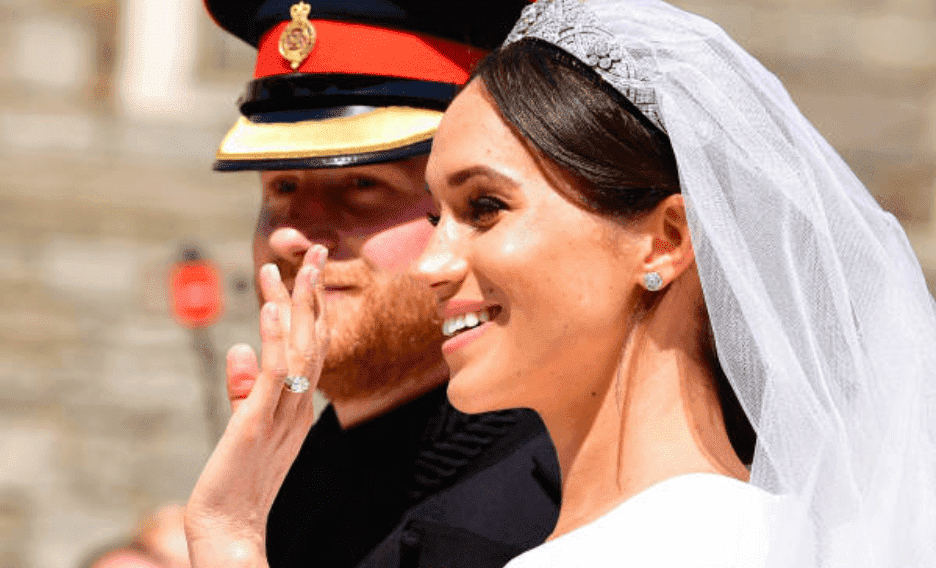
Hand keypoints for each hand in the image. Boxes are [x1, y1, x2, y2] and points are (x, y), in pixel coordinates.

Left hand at [184, 246, 328, 567]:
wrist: (230, 528)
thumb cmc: (234, 482)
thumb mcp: (241, 425)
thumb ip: (242, 388)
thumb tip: (238, 349)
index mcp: (298, 405)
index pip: (309, 346)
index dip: (310, 306)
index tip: (307, 270)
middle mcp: (298, 405)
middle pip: (312, 338)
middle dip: (313, 292)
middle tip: (313, 249)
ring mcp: (283, 412)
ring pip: (299, 349)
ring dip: (298, 304)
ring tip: (295, 265)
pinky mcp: (260, 422)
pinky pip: (275, 375)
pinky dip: (274, 339)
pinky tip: (271, 309)